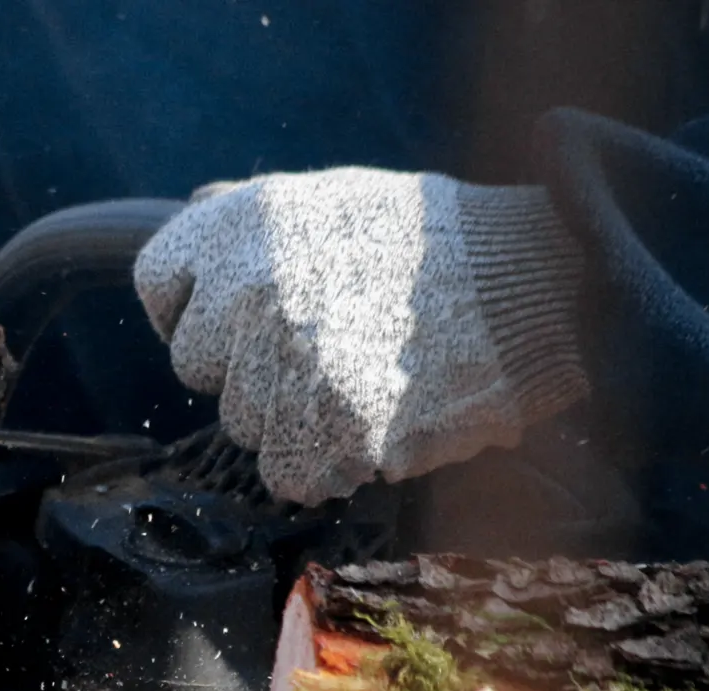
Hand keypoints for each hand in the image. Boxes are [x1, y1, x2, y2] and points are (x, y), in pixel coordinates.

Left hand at [134, 168, 589, 505]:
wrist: (547, 280)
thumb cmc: (440, 242)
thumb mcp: (335, 195)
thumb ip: (253, 211)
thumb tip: (196, 206)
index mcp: (240, 224)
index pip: (161, 284)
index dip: (193, 311)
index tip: (235, 325)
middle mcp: (248, 290)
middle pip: (200, 368)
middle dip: (251, 368)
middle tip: (327, 347)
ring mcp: (286, 362)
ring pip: (246, 424)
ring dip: (295, 418)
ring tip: (368, 378)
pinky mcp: (331, 429)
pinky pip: (288, 476)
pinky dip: (326, 467)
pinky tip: (374, 427)